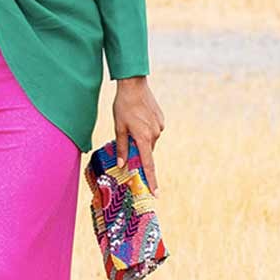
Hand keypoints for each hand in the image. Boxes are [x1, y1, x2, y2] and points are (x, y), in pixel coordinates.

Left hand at [112, 76, 164, 192]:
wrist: (134, 86)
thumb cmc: (123, 106)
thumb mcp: (118, 127)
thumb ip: (122, 147)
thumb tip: (123, 164)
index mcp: (144, 138)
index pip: (148, 164)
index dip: (151, 180)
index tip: (156, 193)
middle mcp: (155, 134)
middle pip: (146, 151)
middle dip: (138, 150)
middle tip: (127, 136)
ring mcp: (160, 126)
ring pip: (149, 140)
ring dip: (141, 138)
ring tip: (131, 122)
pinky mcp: (161, 119)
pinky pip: (153, 130)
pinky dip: (145, 129)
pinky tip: (138, 117)